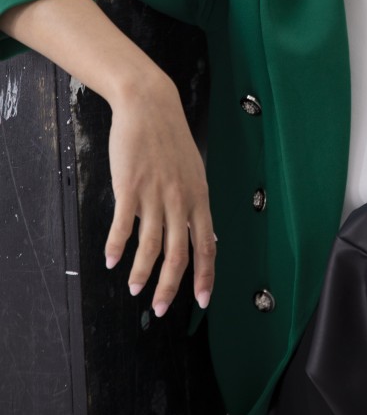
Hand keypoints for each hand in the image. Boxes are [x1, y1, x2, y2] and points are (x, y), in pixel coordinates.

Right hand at [104, 74, 215, 316]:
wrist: (150, 106)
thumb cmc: (171, 139)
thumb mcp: (195, 172)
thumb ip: (196, 205)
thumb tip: (207, 235)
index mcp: (199, 198)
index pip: (207, 246)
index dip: (205, 276)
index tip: (203, 301)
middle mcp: (180, 200)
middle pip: (179, 254)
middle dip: (171, 287)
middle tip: (162, 308)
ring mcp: (155, 194)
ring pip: (151, 245)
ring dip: (142, 273)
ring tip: (135, 289)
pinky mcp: (130, 186)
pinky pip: (123, 224)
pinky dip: (116, 246)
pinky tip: (111, 260)